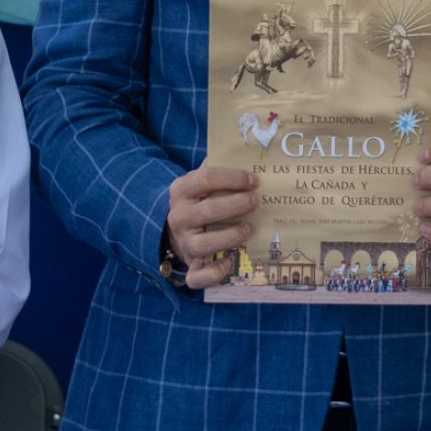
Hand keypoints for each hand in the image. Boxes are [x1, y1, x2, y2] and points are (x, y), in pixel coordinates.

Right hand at [166, 163, 259, 289]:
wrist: (174, 229)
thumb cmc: (197, 201)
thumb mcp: (198, 181)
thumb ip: (216, 168)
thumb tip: (247, 153)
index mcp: (181, 191)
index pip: (205, 179)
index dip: (232, 178)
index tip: (254, 180)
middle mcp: (179, 217)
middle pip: (208, 211)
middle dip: (237, 205)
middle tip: (256, 201)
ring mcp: (184, 242)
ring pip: (204, 244)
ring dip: (231, 236)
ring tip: (248, 229)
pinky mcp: (190, 264)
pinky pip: (198, 276)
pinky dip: (214, 273)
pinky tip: (229, 263)